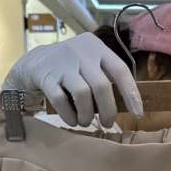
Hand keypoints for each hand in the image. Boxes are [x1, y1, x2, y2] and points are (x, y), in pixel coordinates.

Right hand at [1, 33, 142, 127]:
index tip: (137, 114)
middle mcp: (81, 52)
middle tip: (108, 123)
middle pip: (102, 85)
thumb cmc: (70, 69)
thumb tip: (129, 105)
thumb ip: (107, 78)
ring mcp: (62, 63)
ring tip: (85, 122)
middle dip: (108, 110)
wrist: (33, 64)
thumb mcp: (90, 64)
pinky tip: (72, 120)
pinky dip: (69, 116)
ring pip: (82, 94)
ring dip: (87, 115)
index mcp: (96, 47)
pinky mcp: (46, 77)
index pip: (120, 70)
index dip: (131, 94)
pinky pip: (61, 101)